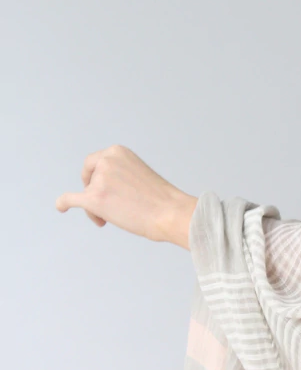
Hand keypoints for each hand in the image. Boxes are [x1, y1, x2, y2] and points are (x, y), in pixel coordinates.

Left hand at [55, 145, 197, 248]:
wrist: (171, 212)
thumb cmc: (161, 199)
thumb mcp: (137, 173)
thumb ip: (118, 175)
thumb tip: (100, 190)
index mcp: (118, 151)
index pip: (95, 162)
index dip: (98, 178)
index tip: (109, 190)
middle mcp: (106, 161)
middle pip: (89, 177)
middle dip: (94, 191)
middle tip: (111, 206)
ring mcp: (99, 180)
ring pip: (85, 195)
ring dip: (96, 207)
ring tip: (115, 218)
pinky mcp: (94, 199)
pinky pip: (70, 199)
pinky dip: (63, 203)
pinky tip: (61, 207)